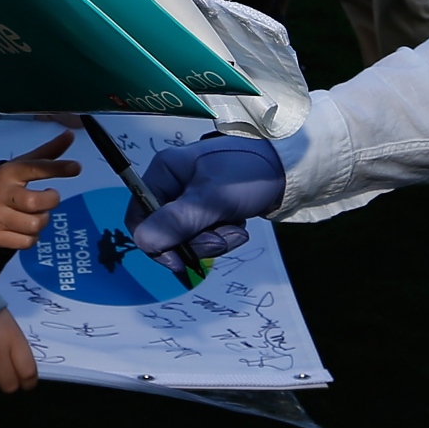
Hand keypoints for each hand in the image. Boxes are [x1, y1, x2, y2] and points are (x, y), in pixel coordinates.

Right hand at [0, 131, 78, 247]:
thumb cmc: (8, 182)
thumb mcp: (23, 164)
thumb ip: (48, 152)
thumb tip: (70, 134)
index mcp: (10, 173)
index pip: (35, 168)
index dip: (57, 168)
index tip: (76, 167)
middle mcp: (3, 195)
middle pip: (35, 203)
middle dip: (50, 201)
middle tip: (49, 198)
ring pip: (34, 225)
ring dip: (42, 221)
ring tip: (36, 214)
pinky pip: (27, 242)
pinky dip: (32, 237)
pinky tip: (26, 228)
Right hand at [128, 134, 286, 268]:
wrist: (289, 166)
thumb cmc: (249, 172)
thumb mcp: (214, 197)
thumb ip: (179, 221)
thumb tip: (142, 243)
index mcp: (164, 172)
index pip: (139, 217)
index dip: (154, 243)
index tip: (179, 260)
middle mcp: (173, 185)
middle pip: (165, 232)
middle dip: (195, 242)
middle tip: (222, 239)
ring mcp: (191, 199)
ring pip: (187, 238)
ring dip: (214, 240)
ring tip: (236, 228)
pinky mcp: (209, 209)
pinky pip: (205, 234)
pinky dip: (223, 235)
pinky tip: (239, 224)